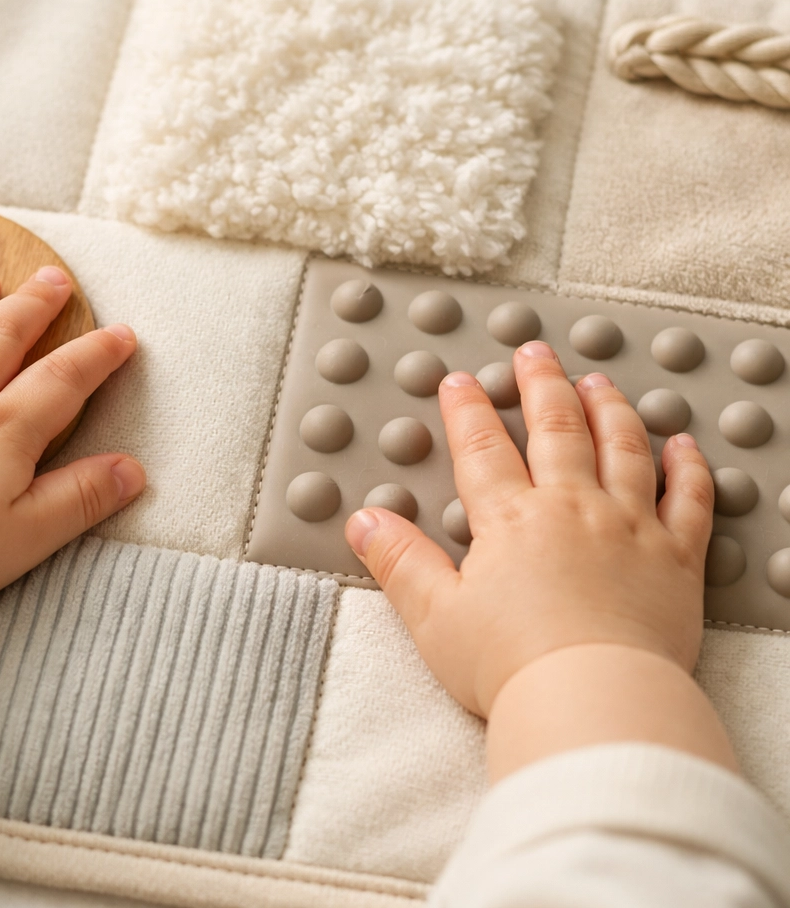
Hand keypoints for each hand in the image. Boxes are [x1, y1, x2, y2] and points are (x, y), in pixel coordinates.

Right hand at [345, 340, 734, 776]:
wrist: (593, 701)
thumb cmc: (511, 666)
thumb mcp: (434, 616)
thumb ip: (399, 561)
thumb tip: (365, 521)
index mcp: (512, 520)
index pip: (483, 448)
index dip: (467, 410)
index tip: (460, 382)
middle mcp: (572, 508)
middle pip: (556, 428)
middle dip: (542, 385)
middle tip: (534, 352)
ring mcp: (629, 527)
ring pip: (623, 447)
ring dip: (609, 408)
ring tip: (598, 381)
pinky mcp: (675, 558)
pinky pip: (689, 499)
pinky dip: (689, 467)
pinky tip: (684, 443)